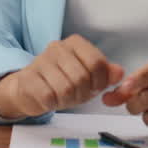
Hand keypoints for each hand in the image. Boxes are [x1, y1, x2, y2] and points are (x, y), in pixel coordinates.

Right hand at [0, 34, 123, 118]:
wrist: (28, 89)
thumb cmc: (61, 81)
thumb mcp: (87, 76)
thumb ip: (105, 73)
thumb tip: (119, 73)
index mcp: (75, 43)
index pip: (97, 62)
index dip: (100, 82)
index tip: (95, 88)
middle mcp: (57, 47)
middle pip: (82, 77)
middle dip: (83, 93)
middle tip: (77, 95)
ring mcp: (40, 61)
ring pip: (66, 89)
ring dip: (68, 100)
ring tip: (63, 97)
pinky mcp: (28, 78)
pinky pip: (49, 97)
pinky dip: (53, 104)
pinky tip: (50, 99)